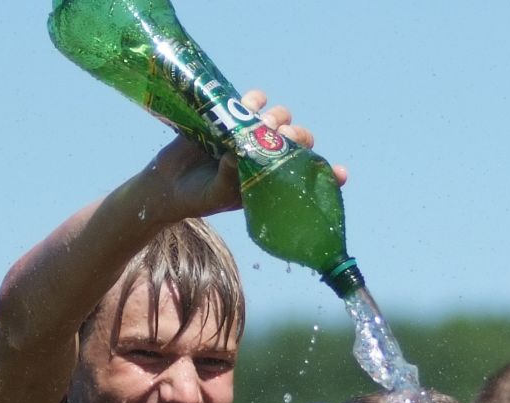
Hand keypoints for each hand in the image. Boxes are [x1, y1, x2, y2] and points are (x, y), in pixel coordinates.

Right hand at [139, 91, 346, 222]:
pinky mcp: (232, 118)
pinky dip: (256, 98)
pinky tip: (254, 101)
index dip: (328, 175)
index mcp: (272, 181)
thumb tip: (240, 154)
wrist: (168, 184)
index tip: (342, 174)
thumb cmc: (199, 197)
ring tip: (259, 122)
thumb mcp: (219, 195)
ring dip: (277, 117)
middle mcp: (266, 157)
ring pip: (279, 117)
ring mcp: (250, 135)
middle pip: (297, 139)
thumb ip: (231, 178)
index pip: (307, 176)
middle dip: (296, 137)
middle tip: (280, 137)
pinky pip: (253, 100)